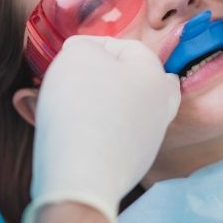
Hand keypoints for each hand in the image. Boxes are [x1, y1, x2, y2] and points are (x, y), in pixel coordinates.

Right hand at [21, 36, 179, 222]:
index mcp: (154, 75)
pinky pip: (111, 137)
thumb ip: (84, 46)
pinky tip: (68, 132)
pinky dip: (93, 130)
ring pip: (122, 109)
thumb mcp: (77, 55)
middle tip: (75, 79)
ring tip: (62, 105)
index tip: (66, 55)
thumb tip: (84, 54)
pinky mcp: (131, 165)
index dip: (92, 45)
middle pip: (133, 80)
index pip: (125, 46)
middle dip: (102, 76)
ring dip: (95, 103)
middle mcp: (159, 106)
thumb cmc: (81, 107)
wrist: (81, 176)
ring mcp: (148, 139)